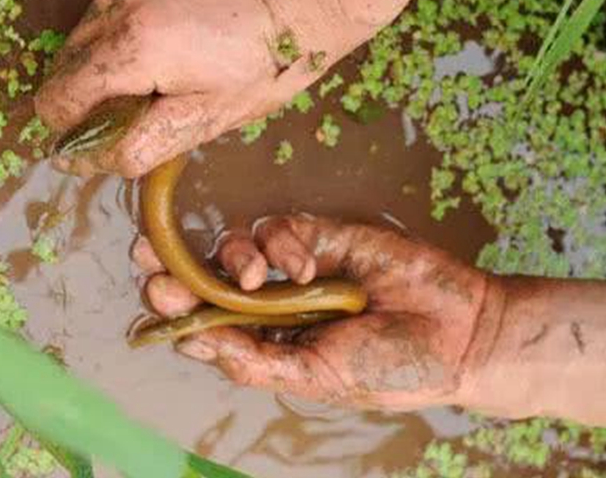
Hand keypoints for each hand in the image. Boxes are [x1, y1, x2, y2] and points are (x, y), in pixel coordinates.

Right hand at [35, 0, 393, 177]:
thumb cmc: (274, 57)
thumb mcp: (210, 117)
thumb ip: (141, 143)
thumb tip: (88, 161)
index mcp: (132, 47)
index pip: (57, 102)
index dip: (76, 133)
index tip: (114, 140)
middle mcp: (114, 2)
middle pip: (63, 71)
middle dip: (93, 101)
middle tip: (151, 111)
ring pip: (81, 42)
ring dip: (106, 70)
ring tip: (167, 77)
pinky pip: (104, 14)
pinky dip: (121, 40)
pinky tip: (170, 47)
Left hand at [131, 215, 501, 409]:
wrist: (457, 333)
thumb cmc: (390, 368)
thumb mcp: (317, 377)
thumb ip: (257, 360)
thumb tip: (194, 342)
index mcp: (268, 344)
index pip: (205, 322)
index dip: (174, 307)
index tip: (152, 296)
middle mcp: (274, 304)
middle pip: (206, 276)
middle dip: (174, 266)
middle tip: (147, 258)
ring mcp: (297, 266)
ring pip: (235, 246)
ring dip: (232, 257)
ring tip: (255, 279)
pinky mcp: (323, 234)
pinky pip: (280, 228)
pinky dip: (284, 243)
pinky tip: (308, 267)